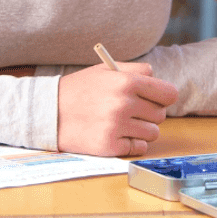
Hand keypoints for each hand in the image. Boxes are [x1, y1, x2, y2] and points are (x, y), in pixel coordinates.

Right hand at [57, 61, 178, 156]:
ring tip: (124, 123)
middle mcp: (124, 104)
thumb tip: (158, 79)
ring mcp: (117, 127)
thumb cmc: (79, 90)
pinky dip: (132, 143)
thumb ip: (135, 70)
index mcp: (126, 82)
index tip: (157, 100)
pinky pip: (139, 147)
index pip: (169, 94)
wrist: (48, 113)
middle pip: (161, 114)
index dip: (164, 97)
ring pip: (153, 133)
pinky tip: (118, 135)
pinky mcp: (109, 146)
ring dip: (142, 129)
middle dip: (150, 113)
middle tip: (132, 111)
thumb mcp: (105, 70)